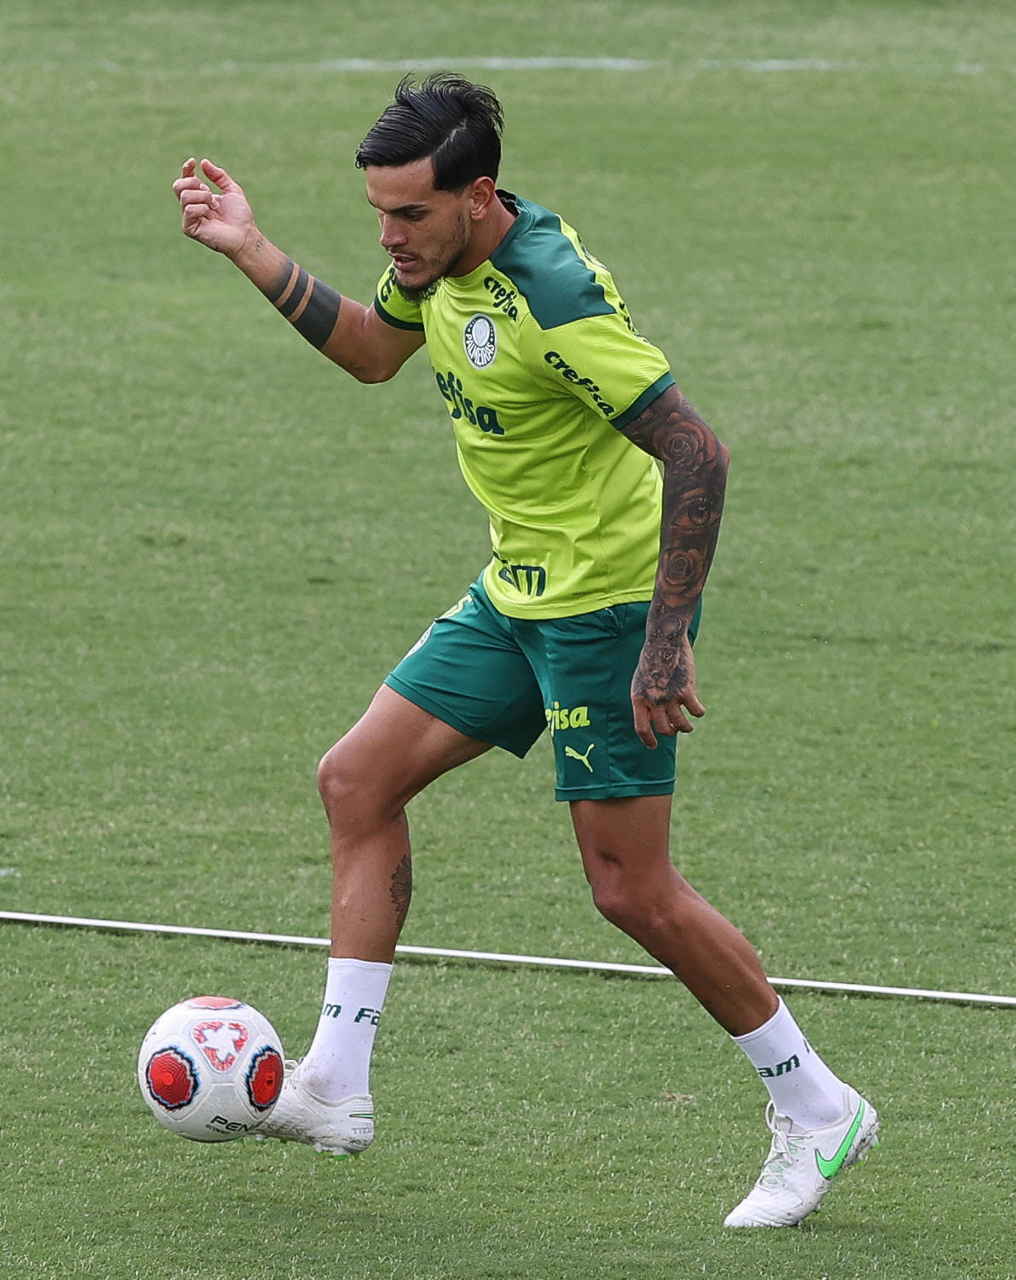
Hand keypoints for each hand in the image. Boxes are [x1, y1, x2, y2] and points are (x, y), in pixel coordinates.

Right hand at [171, 158, 255, 258]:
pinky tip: (210, 215)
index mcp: (200, 197)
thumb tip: (203, 162)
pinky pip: (189, 210)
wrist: (245, 234)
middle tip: (208, 191)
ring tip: (214, 206)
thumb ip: (219, 176)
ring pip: (184, 196)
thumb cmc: (240, 216)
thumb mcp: (232, 190)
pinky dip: (201, 208)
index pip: (185, 180)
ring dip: (202, 196)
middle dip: (193, 182)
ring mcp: (189, 218)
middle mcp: (192, 207)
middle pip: (177, 186)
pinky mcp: (189, 229)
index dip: (186, 169)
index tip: (193, 162)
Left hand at [631, 633, 704, 748]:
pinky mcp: (686, 690)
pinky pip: (696, 711)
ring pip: (680, 725)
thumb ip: (645, 699)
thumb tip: (650, 718)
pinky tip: (699, 710)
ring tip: (688, 726)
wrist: (664, 640)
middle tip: (675, 729)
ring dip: (685, 728)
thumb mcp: (640, 680)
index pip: (641, 728)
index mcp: (638, 698)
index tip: (654, 747)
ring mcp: (670, 697)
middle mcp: (653, 701)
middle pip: (663, 729)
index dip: (648, 740)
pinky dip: (699, 713)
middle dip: (670, 732)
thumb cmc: (652, 658)